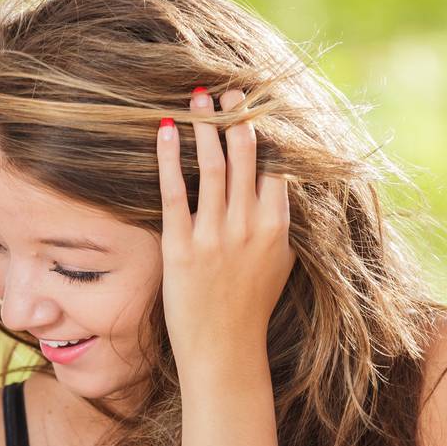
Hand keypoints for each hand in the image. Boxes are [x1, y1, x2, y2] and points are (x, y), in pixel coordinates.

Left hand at [156, 87, 293, 374]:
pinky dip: (171, 158)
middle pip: (245, 157)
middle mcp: (248, 226)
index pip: (274, 167)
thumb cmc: (250, 310)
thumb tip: (281, 187)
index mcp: (276, 228)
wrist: (225, 353)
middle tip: (227, 92)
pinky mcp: (181, 249)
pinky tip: (165, 131)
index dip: (265, 135)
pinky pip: (175, 193)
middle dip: (236, 119)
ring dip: (205, 127)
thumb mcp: (280, 263)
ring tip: (198, 99)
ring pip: (212, 167)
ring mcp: (214, 237)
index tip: (255, 109)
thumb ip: (280, 224)